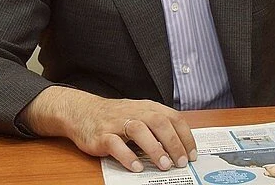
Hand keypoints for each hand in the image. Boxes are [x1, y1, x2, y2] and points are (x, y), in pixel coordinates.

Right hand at [21, 86, 196, 171]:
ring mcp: (118, 123)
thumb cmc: (115, 116)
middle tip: (181, 162)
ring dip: (154, 148)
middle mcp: (135, 112)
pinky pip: (116, 144)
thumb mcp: (140, 115)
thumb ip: (157, 127)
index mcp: (148, 108)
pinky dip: (127, 156)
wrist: (82, 111)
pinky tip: (136, 167)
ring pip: (139, 130)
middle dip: (174, 143)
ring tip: (164, 165)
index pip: (173, 118)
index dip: (185, 136)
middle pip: (159, 122)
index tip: (192, 154)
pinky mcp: (102, 135)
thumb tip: (180, 147)